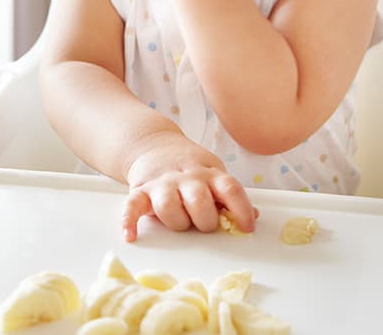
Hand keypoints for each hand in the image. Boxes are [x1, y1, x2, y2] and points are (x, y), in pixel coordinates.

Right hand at [121, 131, 256, 241]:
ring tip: (179, 222)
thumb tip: (253, 216)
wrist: (154, 145)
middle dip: (205, 221)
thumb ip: (229, 196)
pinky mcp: (140, 190)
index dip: (241, 209)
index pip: (230, 189)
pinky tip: (131, 235)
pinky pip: (132, 206)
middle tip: (204, 223)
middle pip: (199, 202)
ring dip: (175, 221)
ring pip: (168, 206)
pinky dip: (129, 221)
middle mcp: (187, 178)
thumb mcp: (214, 174)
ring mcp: (162, 184)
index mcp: (210, 174)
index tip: (247, 227)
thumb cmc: (190, 167)